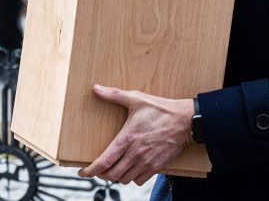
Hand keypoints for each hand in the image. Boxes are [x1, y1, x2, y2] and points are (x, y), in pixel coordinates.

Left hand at [78, 85, 193, 185]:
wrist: (185, 120)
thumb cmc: (160, 109)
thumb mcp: (136, 98)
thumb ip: (114, 95)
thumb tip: (96, 88)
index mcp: (127, 138)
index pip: (105, 161)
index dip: (91, 170)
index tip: (82, 172)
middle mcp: (136, 153)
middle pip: (113, 175)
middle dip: (103, 174)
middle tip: (100, 168)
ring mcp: (147, 162)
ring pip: (125, 179)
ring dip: (117, 176)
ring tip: (115, 168)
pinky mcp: (157, 166)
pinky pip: (140, 180)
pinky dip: (132, 178)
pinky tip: (131, 169)